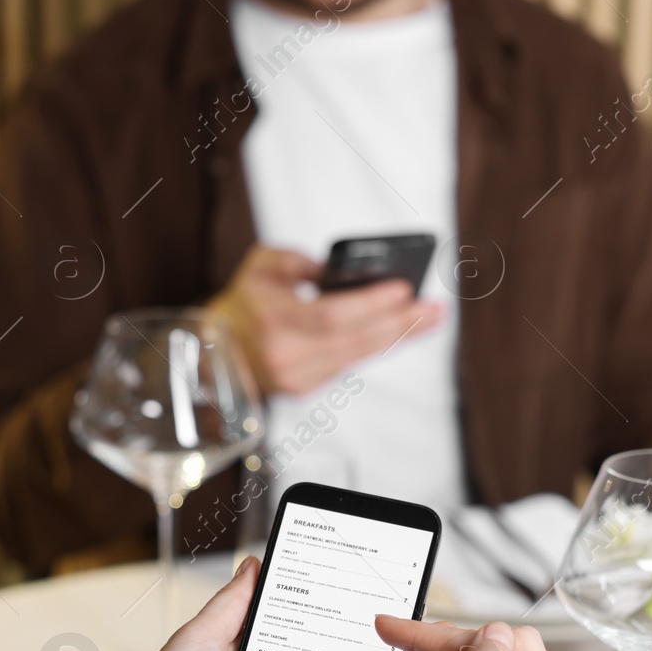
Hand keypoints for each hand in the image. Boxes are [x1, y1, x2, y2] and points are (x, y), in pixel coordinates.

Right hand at [208, 244, 441, 395]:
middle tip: (436, 308)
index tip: (405, 289)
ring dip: (399, 336)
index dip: (372, 305)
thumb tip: (344, 272)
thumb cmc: (244, 300)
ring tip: (432, 318)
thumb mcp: (262, 264)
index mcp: (271, 321)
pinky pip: (350, 364)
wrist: (216, 347)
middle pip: (355, 341)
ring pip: (358, 356)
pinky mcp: (305, 388)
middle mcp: (285, 356)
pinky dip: (377, 345)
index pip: (332, 317)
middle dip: (401, 323)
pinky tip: (402, 330)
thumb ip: (301, 262)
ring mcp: (296, 378)